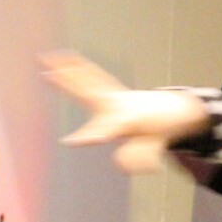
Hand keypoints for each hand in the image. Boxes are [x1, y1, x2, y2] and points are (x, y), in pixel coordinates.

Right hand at [41, 51, 209, 172]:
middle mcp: (117, 103)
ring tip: (46, 58)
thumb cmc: (162, 130)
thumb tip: (122, 165)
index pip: (106, 128)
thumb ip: (141, 157)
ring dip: (66, 68)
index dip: (92, 134)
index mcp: (128, 119)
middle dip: (70, 86)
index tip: (71, 141)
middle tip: (48, 76)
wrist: (175, 109)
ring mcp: (113, 94)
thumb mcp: (154, 147)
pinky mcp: (110, 89)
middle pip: (89, 94)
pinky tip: (61, 55)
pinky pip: (91, 75)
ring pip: (87, 80)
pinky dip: (76, 65)